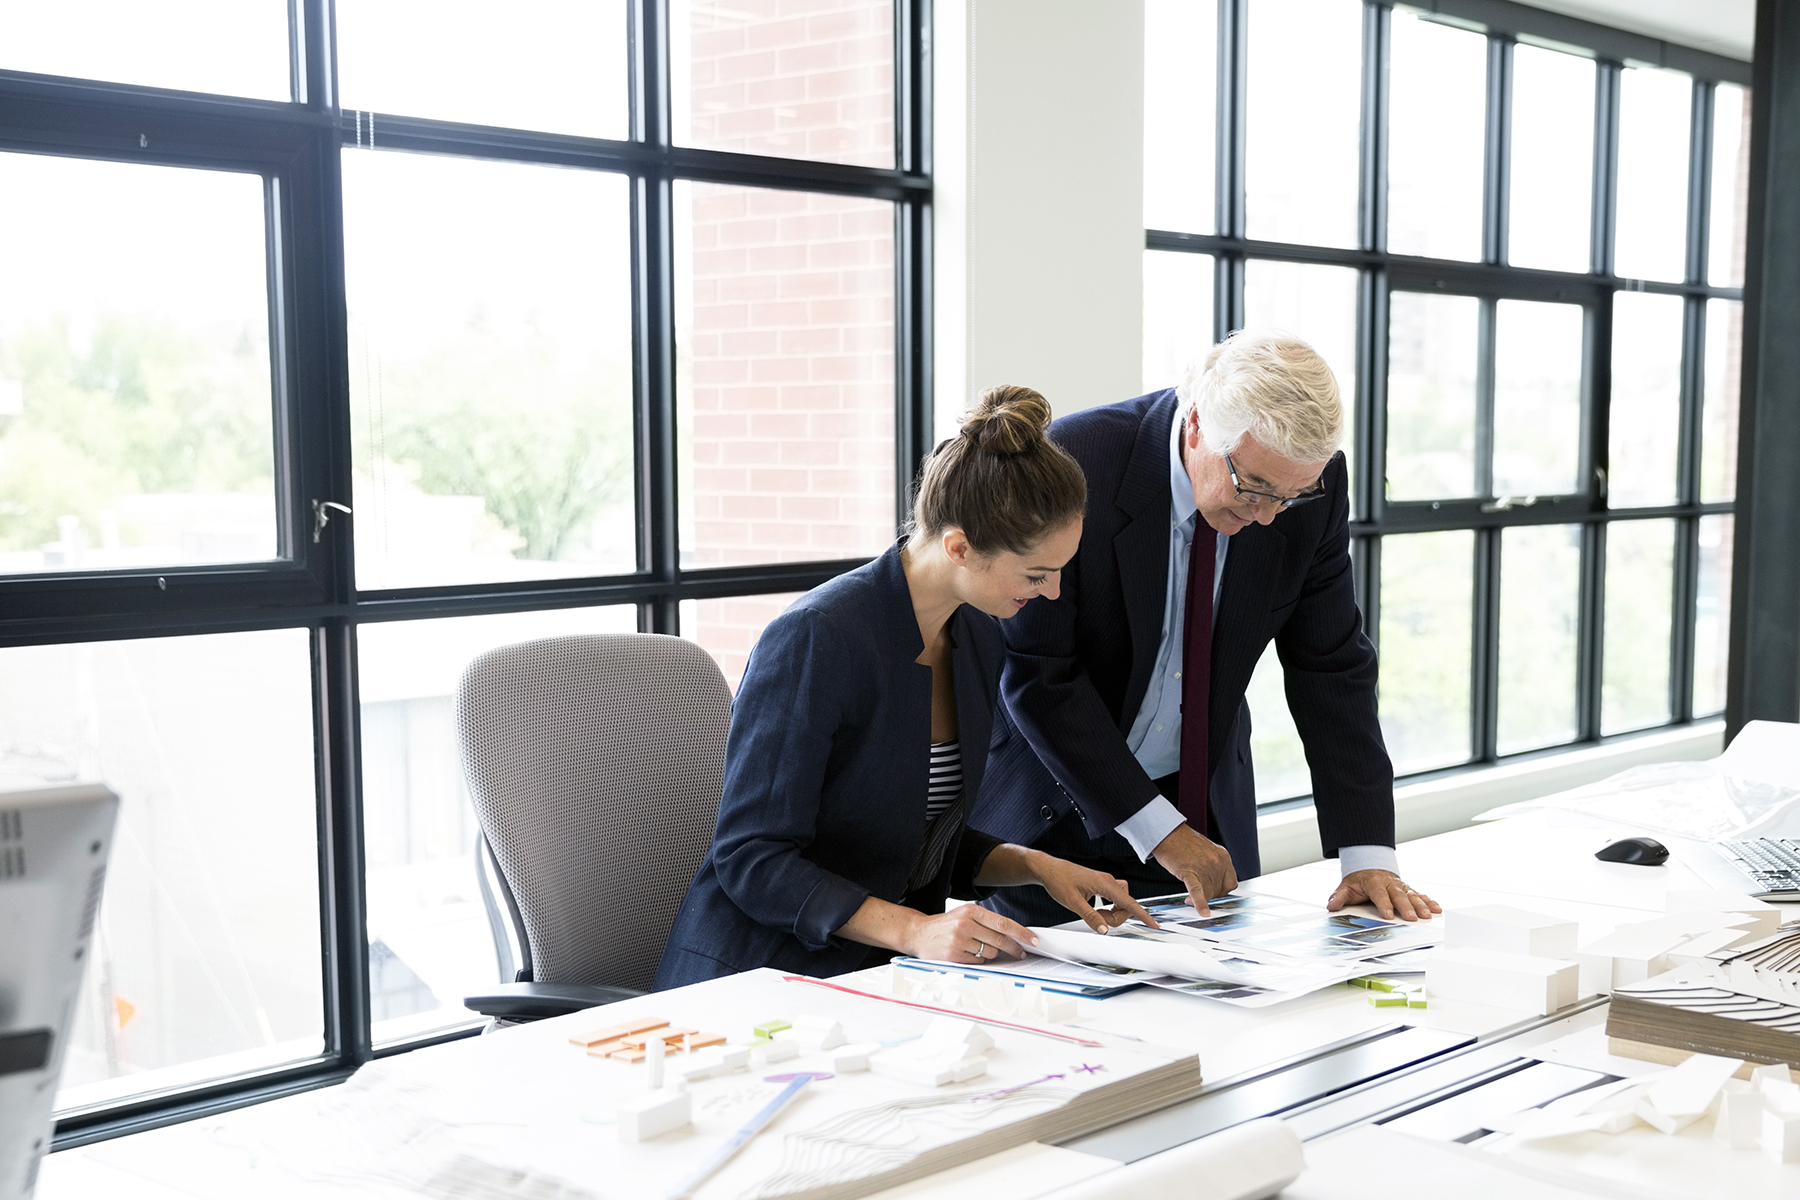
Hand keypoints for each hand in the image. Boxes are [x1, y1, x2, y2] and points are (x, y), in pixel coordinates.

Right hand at [904, 903, 1037, 963]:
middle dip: (1015, 949)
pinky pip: (977, 962)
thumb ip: (986, 923)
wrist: (918, 933)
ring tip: (980, 948)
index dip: (1021, 933)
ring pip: (990, 953)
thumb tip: (1013, 935)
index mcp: (971, 911)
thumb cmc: (946, 925)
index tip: (1033, 940)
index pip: (1003, 923)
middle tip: (1021, 953)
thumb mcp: (965, 915)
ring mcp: (959, 940)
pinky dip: (978, 961)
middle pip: (1000, 940)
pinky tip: (969, 954)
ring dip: (991, 954)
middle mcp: (965, 924)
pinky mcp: (953, 955)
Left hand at [1024, 852, 1159, 933]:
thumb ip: (1090, 916)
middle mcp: (1108, 881)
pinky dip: (1109, 907)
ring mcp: (1105, 882)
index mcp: (1104, 884)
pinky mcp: (1101, 884)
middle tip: (1097, 919)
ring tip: (1095, 913)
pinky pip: (1115, 898)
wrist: (1049, 869)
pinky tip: (1097, 909)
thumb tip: (1104, 930)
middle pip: (1126, 904)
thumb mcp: (1072, 902)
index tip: (1154, 925)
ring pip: (1121, 901)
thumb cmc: (1059, 881)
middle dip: (1116, 916)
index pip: (1129, 902)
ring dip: (1113, 912)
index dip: (1143, 915)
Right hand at [1150, 823, 1237, 915]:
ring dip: (1199, 900)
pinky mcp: (1189, 871)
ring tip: (1189, 900)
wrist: (1167, 832)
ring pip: (1208, 893)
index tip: (1213, 892)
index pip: (1231, 884)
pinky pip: (1197, 891)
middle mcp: (1217, 862)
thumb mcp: (1208, 850)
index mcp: (1223, 856)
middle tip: (1197, 895)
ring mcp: (1204, 866)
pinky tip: (1202, 912)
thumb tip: (1215, 884)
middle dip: (1208, 895)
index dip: (1221, 891)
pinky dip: (1200, 903)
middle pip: (1219, 891)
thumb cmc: (1184, 842)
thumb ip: (1214, 866)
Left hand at [1328, 870, 1439, 921]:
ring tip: (1428, 915)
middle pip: (1399, 896)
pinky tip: (1437, 909)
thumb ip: (1339, 897)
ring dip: (1421, 905)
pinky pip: (1420, 895)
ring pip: (1412, 895)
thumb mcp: (1345, 887)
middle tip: (1412, 919)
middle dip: (1406, 907)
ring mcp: (1401, 887)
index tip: (1388, 916)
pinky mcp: (1408, 890)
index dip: (1384, 905)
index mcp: (1374, 883)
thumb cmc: (1359, 882)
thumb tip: (1331, 906)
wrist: (1369, 868)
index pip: (1379, 894)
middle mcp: (1390, 884)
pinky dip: (1429, 901)